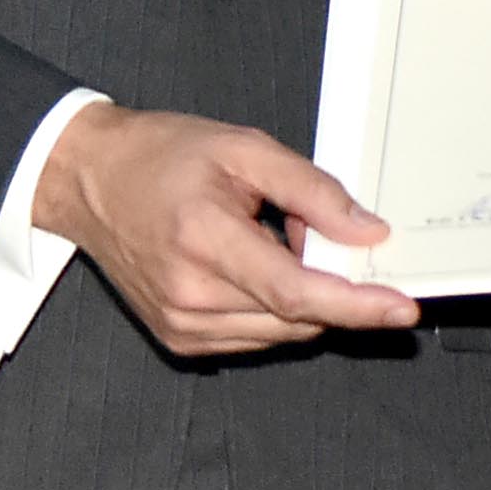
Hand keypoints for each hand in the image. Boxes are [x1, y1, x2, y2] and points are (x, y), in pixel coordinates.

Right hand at [32, 101, 419, 354]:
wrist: (91, 180)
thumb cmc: (159, 157)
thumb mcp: (243, 148)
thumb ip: (312, 190)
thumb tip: (366, 231)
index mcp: (204, 240)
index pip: (296, 292)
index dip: (356, 304)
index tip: (399, 308)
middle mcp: (191, 296)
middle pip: (297, 317)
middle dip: (327, 282)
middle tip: (307, 227)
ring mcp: (183, 326)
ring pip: (282, 332)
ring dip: (299, 295)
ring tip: (267, 237)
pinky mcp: (181, 341)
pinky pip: (255, 337)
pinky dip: (272, 307)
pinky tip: (250, 264)